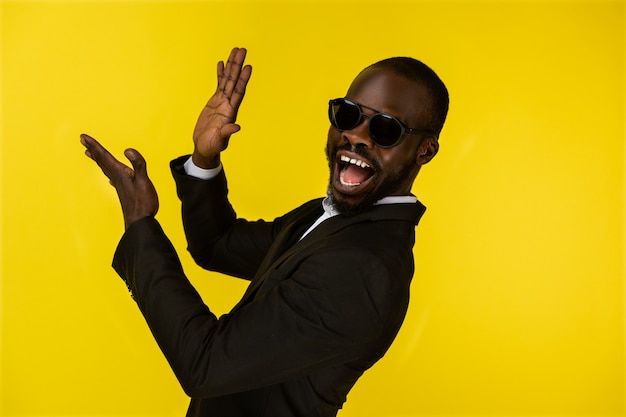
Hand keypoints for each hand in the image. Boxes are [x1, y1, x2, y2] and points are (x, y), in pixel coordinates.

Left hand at [80, 134, 158, 229]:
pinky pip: (112, 177)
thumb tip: (128, 150)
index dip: (94, 145)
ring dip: (98, 159)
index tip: (83, 137)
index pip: (104, 156)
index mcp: (120, 173)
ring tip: (90, 153)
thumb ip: (138, 164)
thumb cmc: (143, 202)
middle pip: (102, 161)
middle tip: (83, 140)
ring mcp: (119, 185)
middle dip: (93, 149)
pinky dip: (108, 172)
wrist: (140, 222)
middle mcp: (117, 178)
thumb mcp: (143, 180)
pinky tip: (109, 176)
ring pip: (105, 169)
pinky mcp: (123, 191)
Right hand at [192, 47, 252, 167]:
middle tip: (242, 50)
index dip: (243, 79)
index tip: (248, 66)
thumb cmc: (212, 146)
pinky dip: (220, 74)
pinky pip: (218, 84)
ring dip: (231, 66)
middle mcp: (228, 104)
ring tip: (234, 51)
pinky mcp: (214, 102)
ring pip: (227, 80)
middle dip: (238, 65)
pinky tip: (221, 63)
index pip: (238, 92)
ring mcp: (222, 102)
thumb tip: (236, 127)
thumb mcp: (219, 141)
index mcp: (230, 112)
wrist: (205, 147)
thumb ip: (227, 133)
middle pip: (234, 81)